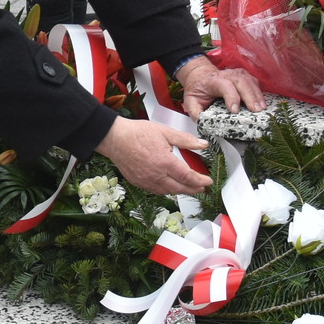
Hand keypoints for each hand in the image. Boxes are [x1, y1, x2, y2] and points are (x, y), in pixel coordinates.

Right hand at [95, 116, 211, 195]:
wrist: (114, 138)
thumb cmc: (137, 133)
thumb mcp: (165, 132)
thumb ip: (185, 140)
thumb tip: (203, 144)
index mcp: (165, 162)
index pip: (188, 177)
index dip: (201, 181)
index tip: (208, 181)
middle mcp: (157, 176)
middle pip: (180, 188)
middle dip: (194, 189)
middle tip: (202, 187)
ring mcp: (147, 181)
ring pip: (168, 192)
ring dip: (181, 191)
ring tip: (188, 187)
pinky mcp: (139, 183)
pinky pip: (156, 191)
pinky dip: (166, 190)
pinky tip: (169, 186)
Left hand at [176, 56, 266, 116]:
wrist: (200, 76)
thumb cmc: (198, 89)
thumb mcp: (191, 102)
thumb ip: (195, 113)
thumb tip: (203, 123)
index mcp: (212, 81)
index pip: (224, 85)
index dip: (231, 96)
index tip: (235, 110)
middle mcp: (226, 75)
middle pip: (241, 81)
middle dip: (250, 96)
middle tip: (256, 110)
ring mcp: (236, 74)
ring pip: (249, 80)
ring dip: (257, 94)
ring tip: (262, 108)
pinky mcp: (244, 76)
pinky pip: (254, 82)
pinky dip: (259, 91)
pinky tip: (263, 102)